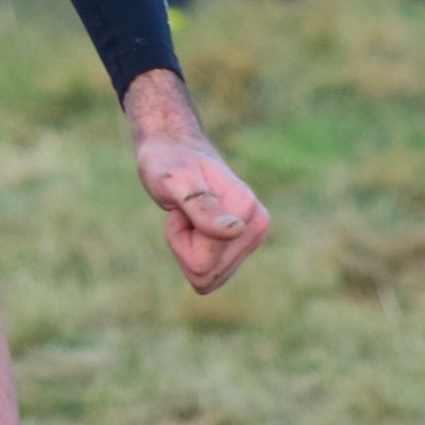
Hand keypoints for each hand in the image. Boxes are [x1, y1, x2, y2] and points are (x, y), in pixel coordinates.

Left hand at [123, 71, 269, 293]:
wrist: (174, 147)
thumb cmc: (168, 160)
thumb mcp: (176, 180)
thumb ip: (202, 205)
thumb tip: (235, 230)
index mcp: (246, 210)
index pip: (202, 262)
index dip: (180, 237)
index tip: (182, 205)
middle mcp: (257, 226)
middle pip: (207, 275)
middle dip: (185, 246)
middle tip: (184, 210)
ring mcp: (252, 237)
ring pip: (209, 277)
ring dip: (188, 248)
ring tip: (189, 213)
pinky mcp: (242, 244)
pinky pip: (209, 273)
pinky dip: (193, 251)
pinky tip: (195, 222)